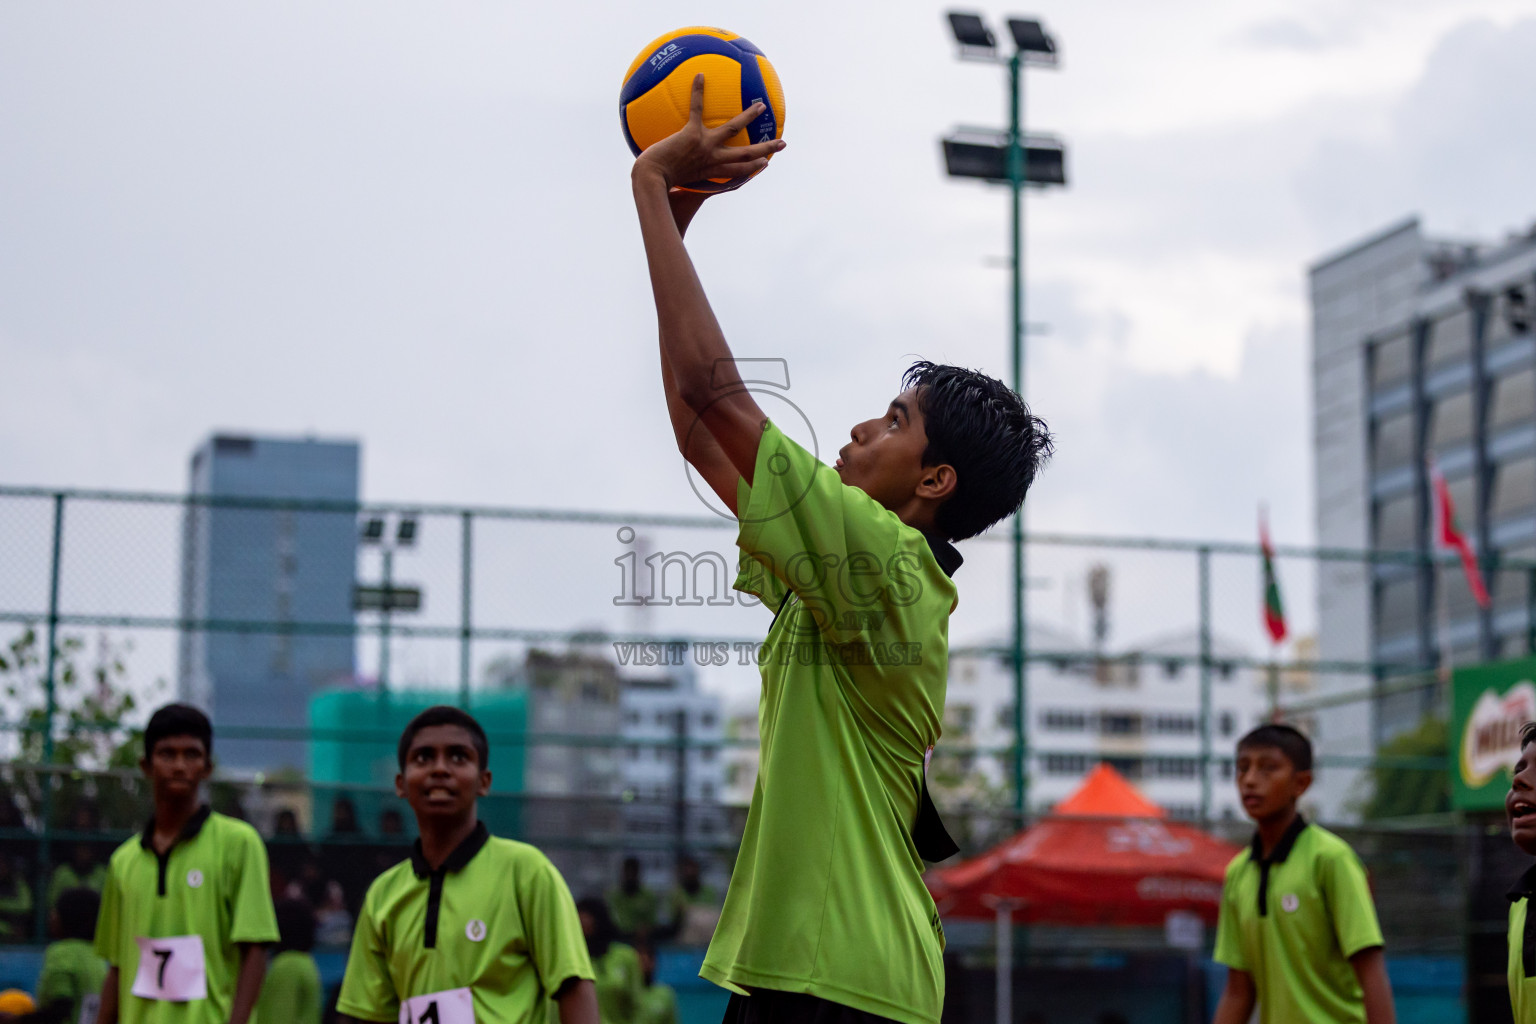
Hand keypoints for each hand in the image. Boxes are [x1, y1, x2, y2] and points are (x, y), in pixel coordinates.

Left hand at [633, 74, 785, 188]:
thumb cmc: (656, 185)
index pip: (738, 171)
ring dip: (748, 117)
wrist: (651, 180)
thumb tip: (668, 182)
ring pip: (733, 129)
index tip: (764, 164)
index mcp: (711, 172)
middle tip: (781, 144)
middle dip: (765, 149)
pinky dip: (698, 91)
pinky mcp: (691, 134)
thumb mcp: (672, 187)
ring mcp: (705, 146)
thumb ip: (675, 183)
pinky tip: (700, 75)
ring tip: (761, 106)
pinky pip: (697, 108)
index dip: (753, 168)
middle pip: (746, 155)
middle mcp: (712, 159)